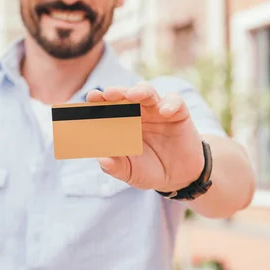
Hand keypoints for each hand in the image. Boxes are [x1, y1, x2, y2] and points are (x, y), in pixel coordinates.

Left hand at [86, 82, 204, 192]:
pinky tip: (164, 112)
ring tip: (132, 95)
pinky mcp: (178, 113)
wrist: (179, 178)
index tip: (91, 97)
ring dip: (140, 91)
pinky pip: (175, 101)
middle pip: (126, 94)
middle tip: (108, 93)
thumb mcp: (130, 172)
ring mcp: (158, 110)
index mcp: (121, 122)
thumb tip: (101, 160)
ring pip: (148, 92)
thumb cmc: (148, 170)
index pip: (108, 106)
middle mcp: (138, 112)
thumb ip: (116, 167)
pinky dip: (170, 103)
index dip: (99, 100)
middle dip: (117, 92)